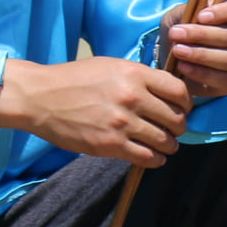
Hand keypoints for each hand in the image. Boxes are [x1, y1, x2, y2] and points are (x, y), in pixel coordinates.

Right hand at [0, 55, 191, 166]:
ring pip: (165, 141)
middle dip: (179, 127)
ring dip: (169, 146)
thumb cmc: (74, 79)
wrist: (41, 97)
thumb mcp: (110, 66)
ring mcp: (122, 122)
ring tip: (165, 146)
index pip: (179, 91)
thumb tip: (165, 92)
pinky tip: (153, 157)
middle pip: (176, 118)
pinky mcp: (110, 144)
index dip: (185, 103)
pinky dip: (155, 160)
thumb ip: (139, 77)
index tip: (181, 109)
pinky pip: (146, 157)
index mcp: (135, 74)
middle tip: (173, 130)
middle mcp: (132, 97)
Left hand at [164, 0, 226, 105]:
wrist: (170, 60)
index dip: (225, 11)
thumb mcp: (178, 15)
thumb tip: (196, 14)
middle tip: (176, 34)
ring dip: (200, 54)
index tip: (201, 16)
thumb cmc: (179, 32)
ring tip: (177, 50)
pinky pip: (223, 79)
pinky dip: (201, 73)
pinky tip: (183, 66)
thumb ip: (187, 11)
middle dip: (201, 35)